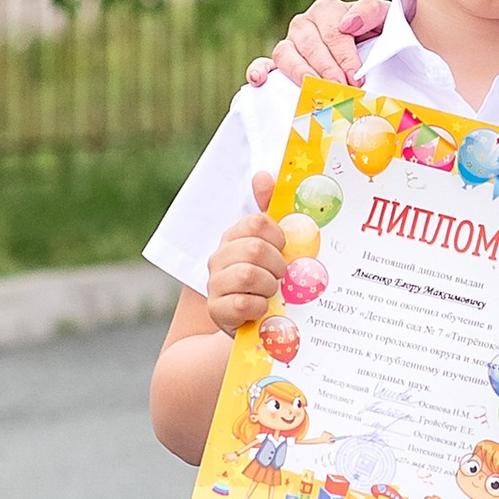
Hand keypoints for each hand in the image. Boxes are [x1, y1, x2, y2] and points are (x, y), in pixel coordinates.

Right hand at [206, 204, 287, 329]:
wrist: (251, 322)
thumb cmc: (267, 280)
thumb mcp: (274, 247)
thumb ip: (270, 211)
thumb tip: (262, 176)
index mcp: (234, 237)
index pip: (257, 223)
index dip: (278, 237)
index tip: (284, 249)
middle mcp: (219, 257)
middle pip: (255, 249)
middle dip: (278, 265)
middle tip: (282, 275)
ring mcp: (215, 283)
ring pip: (248, 275)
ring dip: (270, 285)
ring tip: (272, 292)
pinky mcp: (216, 310)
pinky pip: (242, 304)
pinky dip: (260, 306)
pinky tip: (262, 308)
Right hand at [246, 0, 388, 90]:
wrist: (370, 44)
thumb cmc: (375, 32)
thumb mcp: (382, 16)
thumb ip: (370, 11)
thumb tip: (347, 23)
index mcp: (326, 10)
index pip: (333, 34)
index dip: (346, 58)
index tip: (357, 78)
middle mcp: (304, 24)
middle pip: (311, 47)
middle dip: (328, 71)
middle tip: (341, 91)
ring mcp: (290, 42)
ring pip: (286, 55)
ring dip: (301, 74)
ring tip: (316, 91)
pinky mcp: (281, 61)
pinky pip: (264, 63)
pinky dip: (259, 70)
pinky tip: (260, 81)